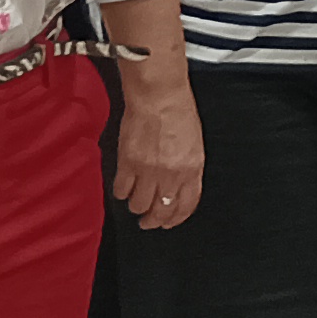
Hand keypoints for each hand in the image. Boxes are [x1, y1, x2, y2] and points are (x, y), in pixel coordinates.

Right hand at [114, 84, 203, 229]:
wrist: (159, 95)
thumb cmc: (178, 112)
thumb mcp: (194, 144)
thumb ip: (188, 169)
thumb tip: (178, 188)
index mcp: (192, 169)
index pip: (185, 206)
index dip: (175, 219)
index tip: (168, 222)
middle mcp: (171, 174)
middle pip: (161, 211)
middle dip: (154, 221)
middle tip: (148, 222)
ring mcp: (148, 171)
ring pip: (139, 205)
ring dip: (137, 207)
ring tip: (135, 203)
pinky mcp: (128, 163)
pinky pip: (121, 190)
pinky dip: (122, 193)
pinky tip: (124, 188)